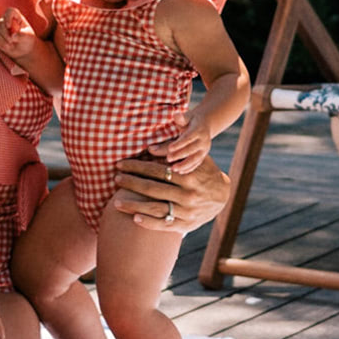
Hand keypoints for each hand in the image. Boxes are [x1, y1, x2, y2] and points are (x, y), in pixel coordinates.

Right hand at [0, 7, 36, 64]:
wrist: (23, 50)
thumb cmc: (27, 40)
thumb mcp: (29, 37)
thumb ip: (23, 35)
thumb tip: (13, 36)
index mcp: (16, 16)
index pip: (10, 11)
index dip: (8, 17)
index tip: (8, 26)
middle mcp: (5, 19)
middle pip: (1, 23)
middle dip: (6, 34)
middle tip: (13, 41)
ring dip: (4, 41)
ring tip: (12, 45)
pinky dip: (1, 44)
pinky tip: (7, 47)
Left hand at [111, 151, 228, 233]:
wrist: (222, 197)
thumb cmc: (204, 171)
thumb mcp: (198, 154)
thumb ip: (182, 140)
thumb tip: (174, 114)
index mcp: (190, 175)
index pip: (158, 170)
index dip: (137, 167)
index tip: (121, 164)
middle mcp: (188, 194)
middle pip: (154, 188)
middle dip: (131, 183)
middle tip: (115, 179)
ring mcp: (187, 211)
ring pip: (156, 208)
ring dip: (134, 205)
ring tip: (115, 202)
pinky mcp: (186, 225)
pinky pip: (164, 225)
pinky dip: (149, 223)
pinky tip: (134, 219)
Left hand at [159, 110, 211, 172]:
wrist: (206, 124)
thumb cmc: (192, 119)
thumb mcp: (188, 116)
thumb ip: (181, 117)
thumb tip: (176, 115)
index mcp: (199, 130)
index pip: (189, 138)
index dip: (179, 144)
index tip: (169, 148)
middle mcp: (204, 141)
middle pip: (192, 150)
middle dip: (180, 155)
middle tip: (168, 158)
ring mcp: (205, 149)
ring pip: (195, 159)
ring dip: (184, 165)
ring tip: (173, 169)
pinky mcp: (204, 155)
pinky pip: (197, 163)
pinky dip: (189, 168)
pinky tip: (180, 172)